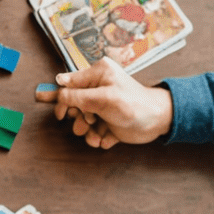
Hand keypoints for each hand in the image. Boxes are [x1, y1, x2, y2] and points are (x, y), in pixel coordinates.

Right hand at [39, 59, 174, 148]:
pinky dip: (96, 138)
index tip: (61, 114)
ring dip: (86, 131)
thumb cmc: (134, 104)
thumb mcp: (102, 98)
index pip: (68, 85)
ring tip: (97, 133)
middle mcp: (98, 88)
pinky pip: (92, 132)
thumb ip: (75, 95)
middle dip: (78, 118)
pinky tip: (105, 139)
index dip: (60, 100)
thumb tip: (56, 86)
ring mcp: (101, 106)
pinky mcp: (106, 122)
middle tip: (88, 122)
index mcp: (97, 75)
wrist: (158, 121)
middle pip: (72, 106)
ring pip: (80, 122)